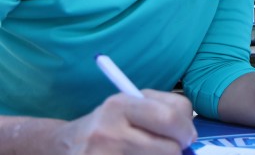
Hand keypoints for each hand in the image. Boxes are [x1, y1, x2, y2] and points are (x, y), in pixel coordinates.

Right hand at [56, 90, 195, 153]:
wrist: (64, 146)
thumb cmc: (108, 124)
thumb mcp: (131, 105)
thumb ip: (165, 110)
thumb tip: (190, 136)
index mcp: (119, 105)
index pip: (170, 116)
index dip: (186, 129)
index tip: (186, 136)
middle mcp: (108, 131)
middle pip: (170, 148)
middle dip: (177, 150)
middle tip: (173, 148)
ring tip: (147, 152)